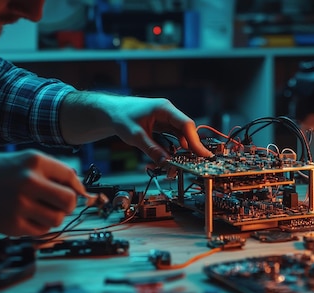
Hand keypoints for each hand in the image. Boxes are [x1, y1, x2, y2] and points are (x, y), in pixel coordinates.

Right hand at [0, 150, 83, 236]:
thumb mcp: (16, 160)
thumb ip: (44, 170)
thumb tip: (75, 184)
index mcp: (33, 160)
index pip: (70, 176)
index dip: (76, 187)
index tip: (74, 192)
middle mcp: (29, 181)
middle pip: (69, 200)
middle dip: (66, 205)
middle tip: (57, 205)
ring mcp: (20, 204)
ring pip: (57, 218)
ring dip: (52, 217)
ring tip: (38, 212)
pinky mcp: (12, 225)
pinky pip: (40, 231)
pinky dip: (38, 227)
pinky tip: (25, 219)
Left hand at [60, 92, 213, 164]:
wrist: (111, 111)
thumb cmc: (121, 117)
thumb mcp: (136, 136)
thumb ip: (152, 150)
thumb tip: (165, 163)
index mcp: (164, 109)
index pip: (186, 124)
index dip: (195, 140)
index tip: (202, 153)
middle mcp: (168, 112)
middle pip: (186, 130)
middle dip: (191, 146)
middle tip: (197, 161)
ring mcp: (165, 118)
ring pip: (181, 134)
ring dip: (183, 148)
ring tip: (185, 162)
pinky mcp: (162, 125)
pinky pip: (173, 136)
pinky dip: (175, 147)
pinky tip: (174, 156)